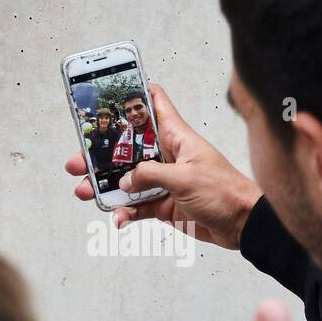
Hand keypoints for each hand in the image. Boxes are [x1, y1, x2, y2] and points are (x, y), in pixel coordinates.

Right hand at [64, 82, 262, 249]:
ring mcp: (165, 181)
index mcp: (177, 137)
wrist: (242, 225)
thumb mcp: (184, 178)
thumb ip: (150, 176)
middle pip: (128, 148)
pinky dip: (125, 212)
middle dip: (102, 154)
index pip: (154, 104)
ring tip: (84, 191)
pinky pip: (137, 206)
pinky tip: (117, 218)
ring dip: (106, 186)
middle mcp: (168, 156)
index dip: (132, 96)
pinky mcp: (165, 205)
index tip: (106, 95)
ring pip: (127, 180)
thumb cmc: (225, 191)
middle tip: (78, 160)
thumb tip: (123, 180)